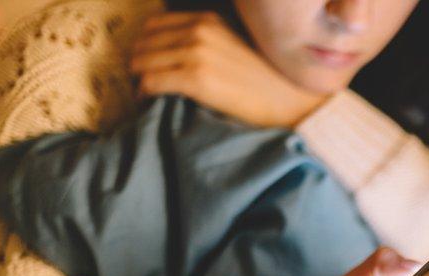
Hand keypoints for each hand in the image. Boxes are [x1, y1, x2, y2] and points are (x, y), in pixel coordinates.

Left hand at [130, 12, 324, 127]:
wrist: (291, 102)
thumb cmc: (267, 81)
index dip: (144, 45)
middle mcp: (200, 30)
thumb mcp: (236, 45)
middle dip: (137, 63)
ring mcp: (197, 53)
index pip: (154, 25)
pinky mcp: (197, 80)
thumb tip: (176, 50)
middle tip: (140, 82)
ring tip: (143, 94)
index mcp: (208, 20)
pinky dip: (143, 94)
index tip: (145, 63)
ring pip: (141, 63)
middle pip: (144, 43)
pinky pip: (151, 83)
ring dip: (137, 80)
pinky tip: (148, 102)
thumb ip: (207, 40)